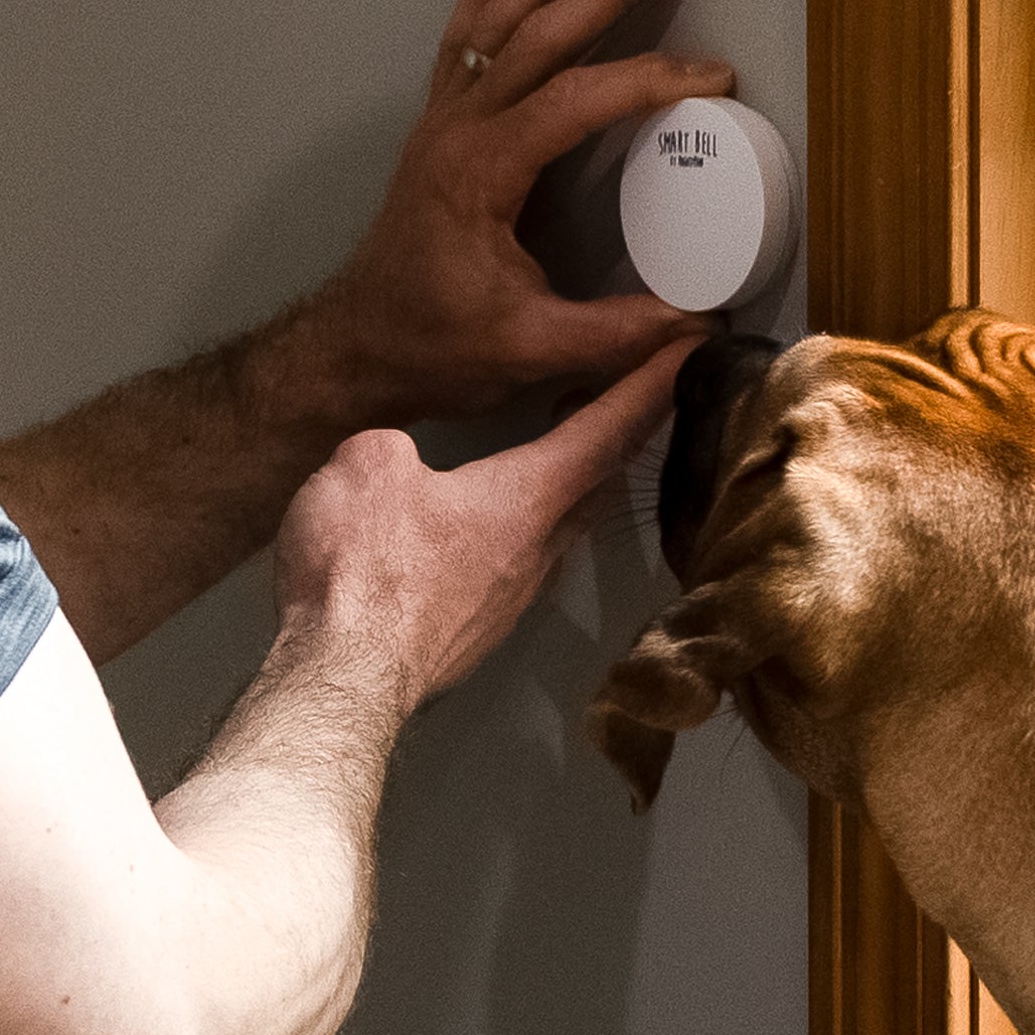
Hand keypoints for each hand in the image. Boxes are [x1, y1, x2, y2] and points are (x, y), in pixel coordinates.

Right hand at [276, 341, 688, 718]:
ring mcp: (509, 599)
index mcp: (528, 497)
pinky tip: (473, 532)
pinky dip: (511, 536)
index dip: (650, 384)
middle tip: (610, 397)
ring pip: (554, 531)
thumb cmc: (365, 571)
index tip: (691, 354)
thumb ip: (395, 447)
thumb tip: (398, 464)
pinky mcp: (476, 633)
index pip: (608, 430)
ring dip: (558, 490)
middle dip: (607, 436)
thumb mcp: (367, 466)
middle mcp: (537, 551)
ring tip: (540, 456)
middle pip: (594, 484)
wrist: (344, 680)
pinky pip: (509, 570)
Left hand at [304, 0, 737, 429]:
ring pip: (503, 18)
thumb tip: (700, 320)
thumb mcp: (530, 350)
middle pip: (542, 35)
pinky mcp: (441, 122)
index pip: (575, 101)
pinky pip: (465, 34)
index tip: (713, 75)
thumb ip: (617, 333)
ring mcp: (445, 118)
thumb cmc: (435, 349)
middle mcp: (459, 128)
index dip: (647, 81)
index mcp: (483, 173)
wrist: (354, 347)